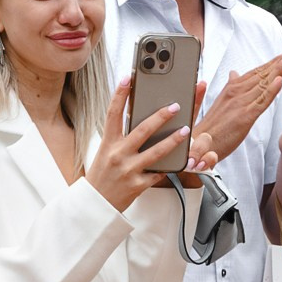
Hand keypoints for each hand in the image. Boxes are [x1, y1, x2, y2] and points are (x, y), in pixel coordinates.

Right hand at [88, 78, 218, 212]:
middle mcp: (118, 154)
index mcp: (108, 143)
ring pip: (156, 152)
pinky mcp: (138, 185)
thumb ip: (120, 138)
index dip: (120, 94)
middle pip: (142, 130)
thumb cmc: (102, 175)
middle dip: (160, 116)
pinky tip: (181, 159)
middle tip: (176, 106)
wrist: (95, 204)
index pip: (113, 113)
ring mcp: (128, 170)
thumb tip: (138, 119)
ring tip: (186, 131)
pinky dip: (169, 166)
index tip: (129, 78)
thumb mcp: (105, 152)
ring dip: (173, 140)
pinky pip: (158, 173)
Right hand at [197, 53, 281, 160]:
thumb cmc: (211, 126)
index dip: (271, 63)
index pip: (255, 72)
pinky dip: (271, 90)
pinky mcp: (245, 117)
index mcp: (232, 88)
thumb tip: (234, 72)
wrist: (199, 143)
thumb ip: (231, 86)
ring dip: (279, 69)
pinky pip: (261, 102)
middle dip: (279, 62)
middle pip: (262, 74)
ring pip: (264, 84)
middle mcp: (236, 92)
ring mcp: (241, 104)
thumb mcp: (221, 102)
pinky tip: (280, 80)